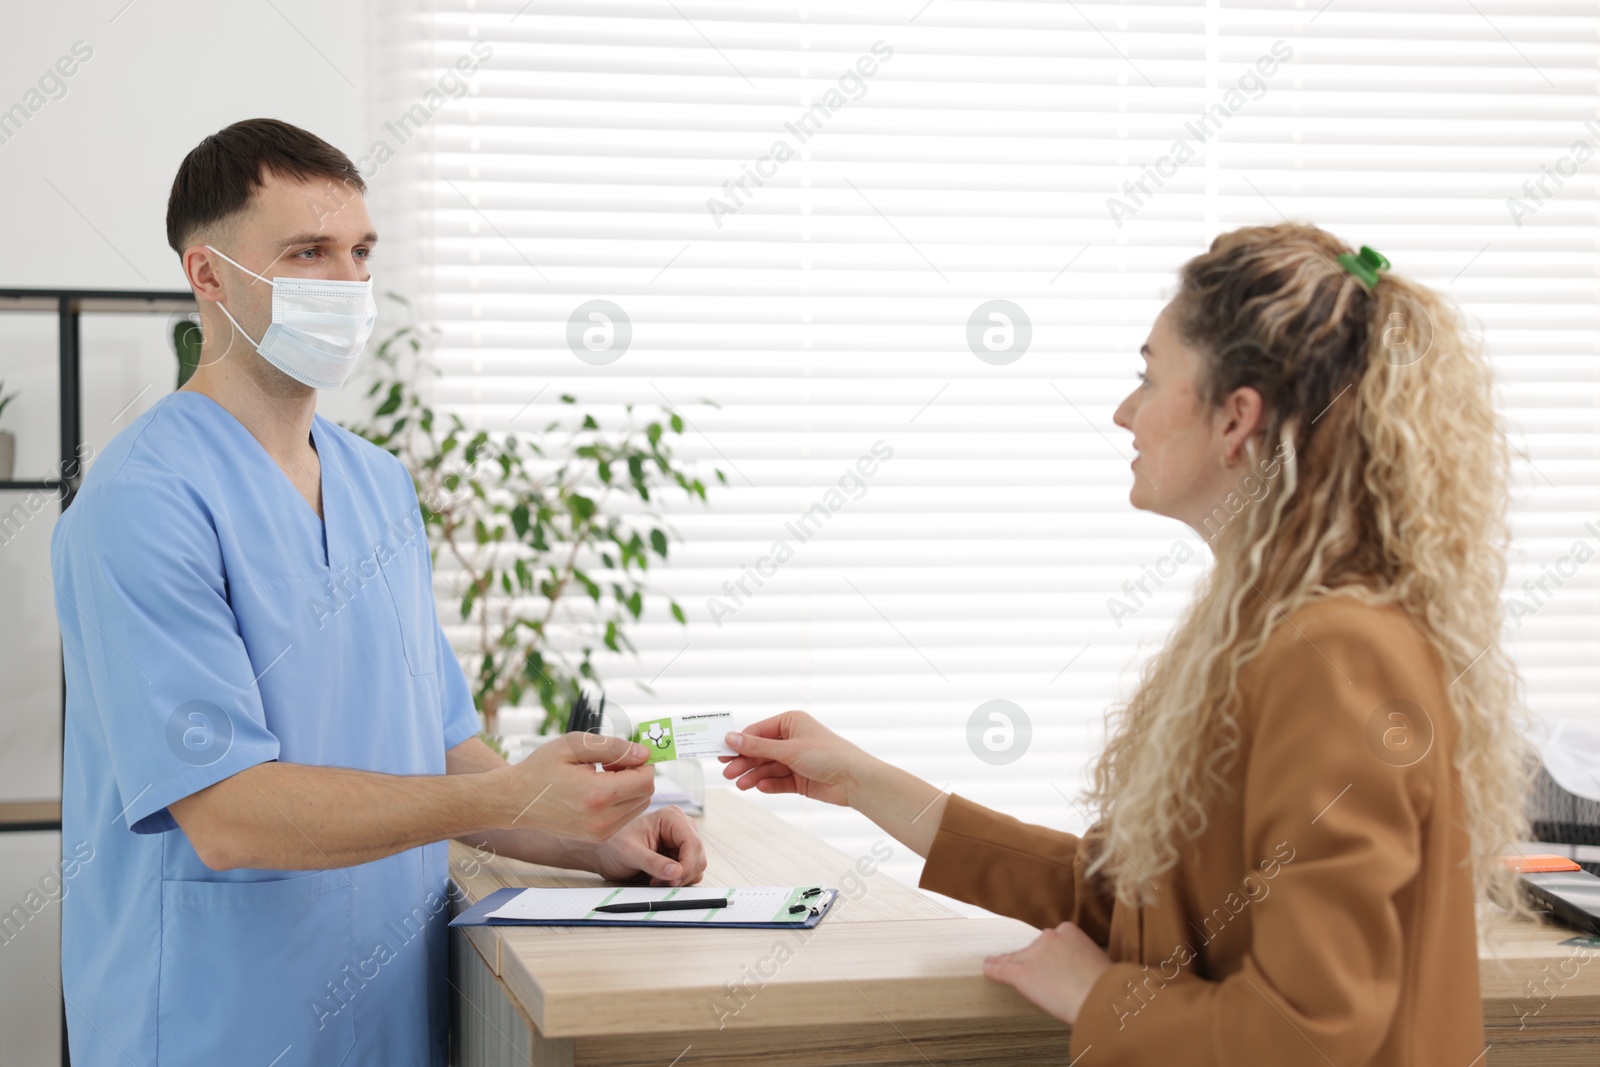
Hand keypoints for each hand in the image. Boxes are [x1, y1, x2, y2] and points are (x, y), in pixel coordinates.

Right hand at [499, 732, 654, 842]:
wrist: (517, 800)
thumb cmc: (542, 768)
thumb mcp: (575, 745)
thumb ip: (614, 747)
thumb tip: (644, 753)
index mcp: (598, 795)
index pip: (646, 780)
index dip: (641, 762)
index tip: (624, 754)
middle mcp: (602, 820)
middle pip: (646, 794)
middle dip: (636, 774)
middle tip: (611, 763)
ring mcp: (600, 833)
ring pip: (639, 806)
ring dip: (631, 788)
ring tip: (604, 776)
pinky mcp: (598, 837)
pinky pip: (626, 816)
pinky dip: (621, 801)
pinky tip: (600, 790)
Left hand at [588, 806, 707, 886]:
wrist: (605, 855)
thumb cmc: (613, 847)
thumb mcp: (630, 854)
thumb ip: (653, 862)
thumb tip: (676, 872)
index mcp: (671, 817)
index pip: (693, 843)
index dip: (687, 865)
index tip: (672, 880)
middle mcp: (681, 826)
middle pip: (698, 855)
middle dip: (682, 873)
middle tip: (659, 883)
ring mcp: (682, 841)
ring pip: (697, 865)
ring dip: (680, 878)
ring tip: (656, 880)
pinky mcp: (680, 854)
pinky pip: (691, 871)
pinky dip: (678, 880)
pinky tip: (660, 878)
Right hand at [719, 711, 866, 806]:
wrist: (855, 780)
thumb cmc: (827, 755)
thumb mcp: (788, 749)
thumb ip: (757, 747)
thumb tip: (730, 738)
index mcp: (791, 722)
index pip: (758, 731)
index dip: (739, 743)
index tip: (721, 753)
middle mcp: (792, 739)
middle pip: (760, 751)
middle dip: (745, 762)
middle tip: (728, 773)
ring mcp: (796, 760)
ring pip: (768, 767)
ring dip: (754, 775)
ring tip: (741, 785)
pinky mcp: (800, 779)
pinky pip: (778, 780)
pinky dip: (768, 784)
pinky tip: (759, 787)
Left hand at [982, 922, 1112, 1024]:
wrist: (1102, 998)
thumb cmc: (1107, 987)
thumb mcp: (1099, 962)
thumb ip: (1083, 959)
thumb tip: (1081, 971)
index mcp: (1069, 931)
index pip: (1052, 940)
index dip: (1050, 953)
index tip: (1050, 962)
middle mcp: (1049, 937)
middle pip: (1034, 948)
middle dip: (1034, 960)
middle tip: (1037, 973)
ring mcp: (1034, 954)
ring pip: (1017, 958)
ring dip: (1010, 963)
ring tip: (998, 964)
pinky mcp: (1023, 973)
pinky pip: (1002, 969)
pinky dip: (993, 968)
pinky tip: (987, 968)